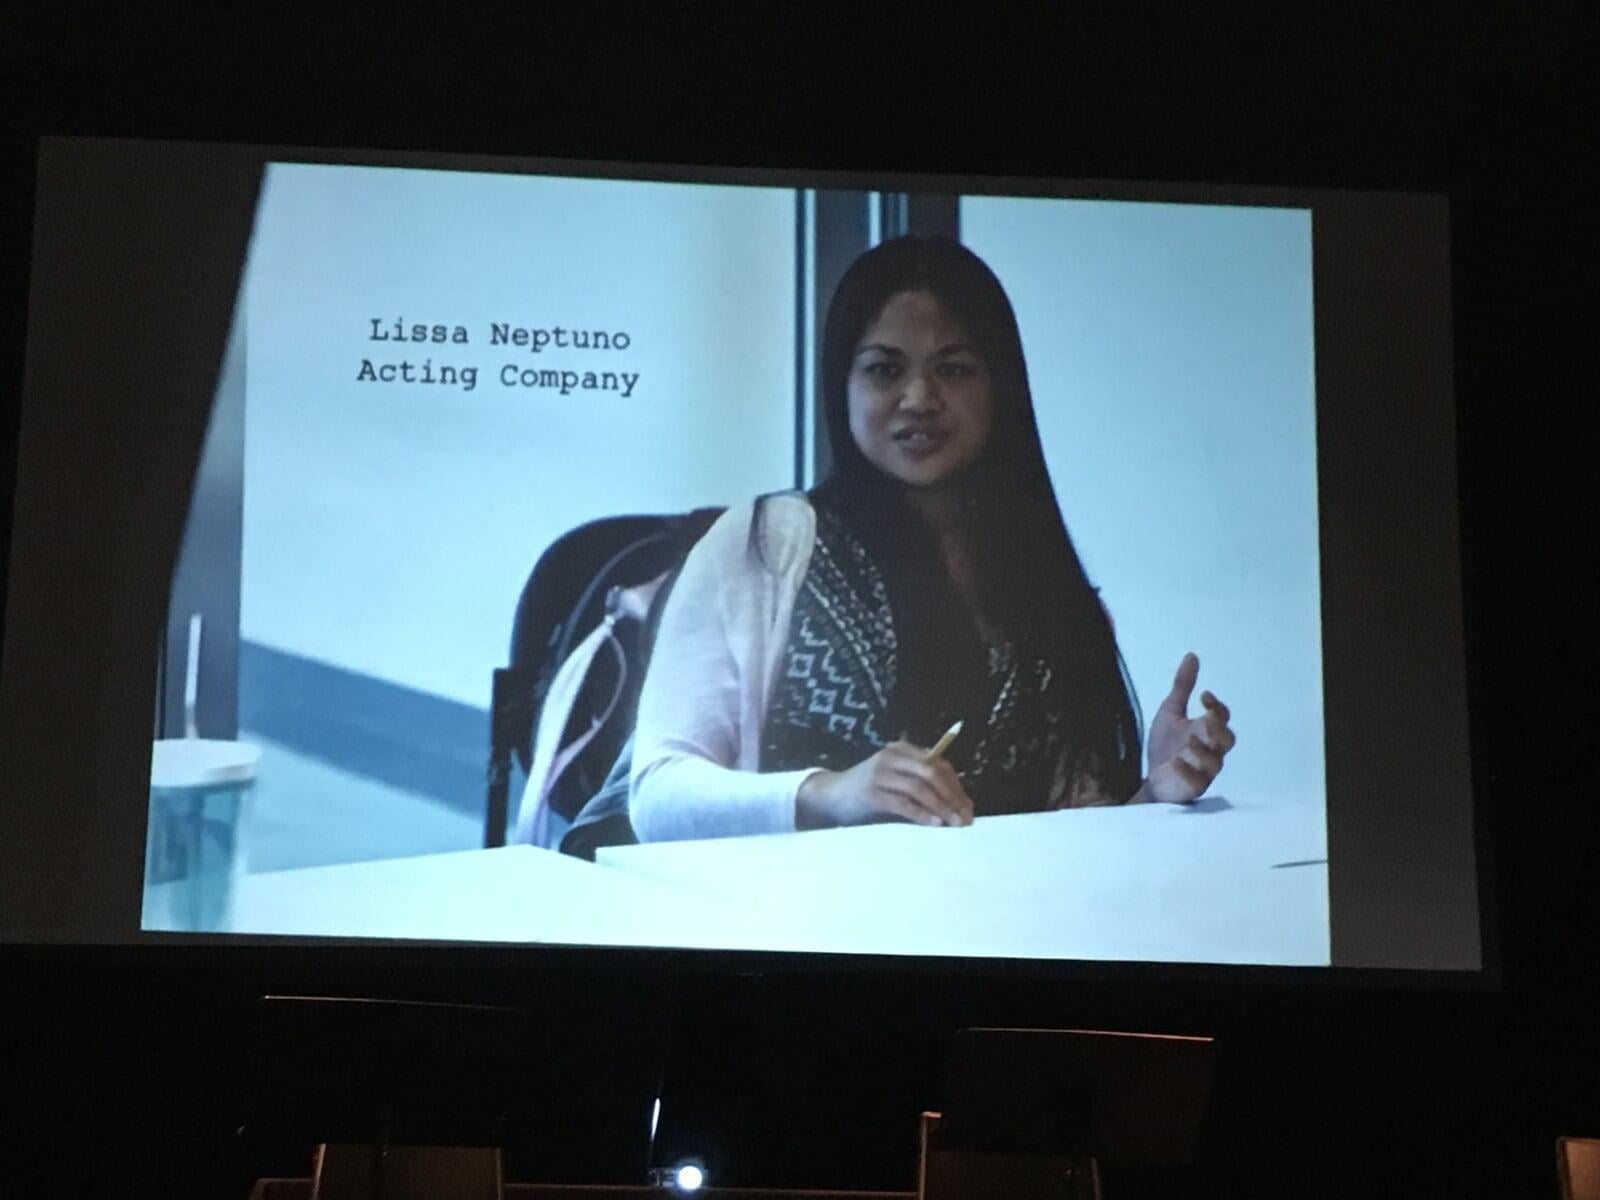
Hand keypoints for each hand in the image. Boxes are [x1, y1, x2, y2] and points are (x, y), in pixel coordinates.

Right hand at [796, 741, 974, 828]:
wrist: (831, 795)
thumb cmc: (870, 791)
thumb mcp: (896, 780)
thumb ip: (920, 785)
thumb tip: (957, 807)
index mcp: (902, 749)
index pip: (938, 764)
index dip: (956, 786)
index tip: (969, 807)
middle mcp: (892, 756)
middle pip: (932, 773)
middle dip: (952, 797)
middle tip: (965, 818)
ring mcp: (880, 773)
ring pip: (919, 788)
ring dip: (941, 807)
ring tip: (954, 824)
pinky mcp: (871, 793)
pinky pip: (902, 803)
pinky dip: (921, 814)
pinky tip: (934, 824)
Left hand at [1143, 652, 1235, 802]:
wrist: (1151, 778)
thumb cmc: (1165, 745)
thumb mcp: (1171, 712)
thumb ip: (1182, 686)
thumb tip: (1192, 656)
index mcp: (1206, 731)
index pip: (1222, 717)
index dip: (1217, 706)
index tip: (1204, 695)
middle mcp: (1210, 750)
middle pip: (1228, 740)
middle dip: (1219, 729)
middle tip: (1205, 720)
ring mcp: (1203, 771)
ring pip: (1216, 763)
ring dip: (1204, 750)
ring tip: (1188, 740)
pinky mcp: (1192, 788)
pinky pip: (1197, 782)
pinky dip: (1188, 772)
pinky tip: (1176, 762)